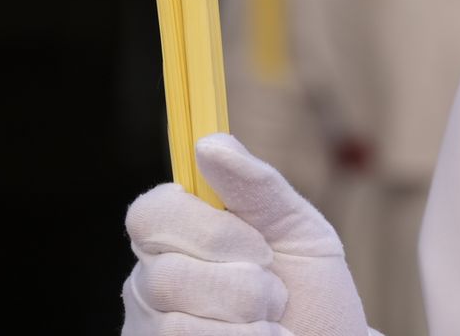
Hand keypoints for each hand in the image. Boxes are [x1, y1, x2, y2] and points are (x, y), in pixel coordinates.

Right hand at [122, 134, 375, 335]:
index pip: (149, 213)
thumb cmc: (310, 286)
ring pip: (174, 324)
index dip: (207, 232)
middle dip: (242, 286)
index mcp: (179, 234)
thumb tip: (210, 142)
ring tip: (271, 323)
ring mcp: (150, 328)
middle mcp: (151, 281)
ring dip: (245, 322)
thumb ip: (256, 185)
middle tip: (276, 292)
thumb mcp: (296, 227)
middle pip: (164, 274)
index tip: (260, 246)